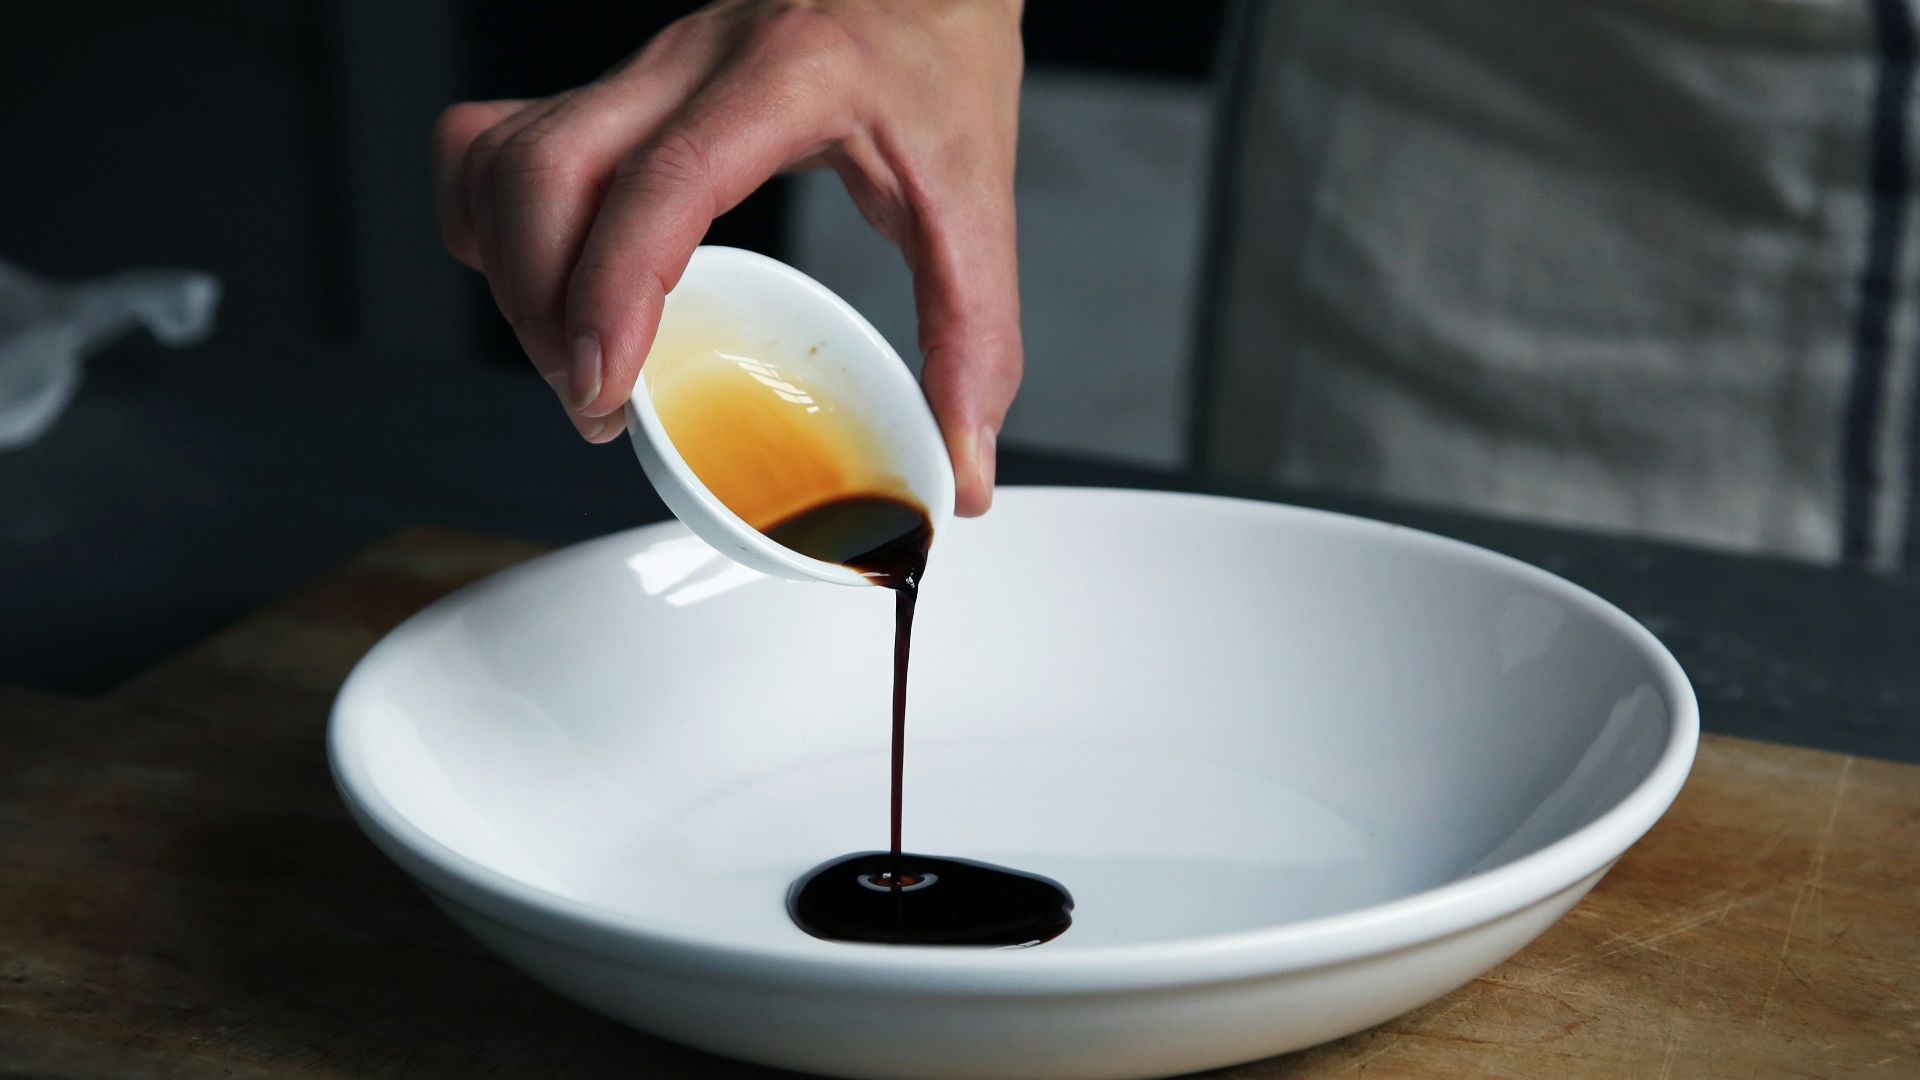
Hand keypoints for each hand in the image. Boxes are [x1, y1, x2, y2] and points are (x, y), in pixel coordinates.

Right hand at [431, 0, 1023, 515]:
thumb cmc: (940, 65)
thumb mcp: (978, 202)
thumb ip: (977, 340)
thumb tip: (963, 467)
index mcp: (788, 79)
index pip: (664, 180)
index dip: (615, 288)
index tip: (603, 383)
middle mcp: (691, 61)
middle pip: (546, 172)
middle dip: (544, 308)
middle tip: (599, 399)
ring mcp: (640, 71)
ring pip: (504, 158)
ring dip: (513, 275)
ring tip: (573, 357)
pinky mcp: (614, 90)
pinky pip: (494, 143)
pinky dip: (492, 222)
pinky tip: (541, 281)